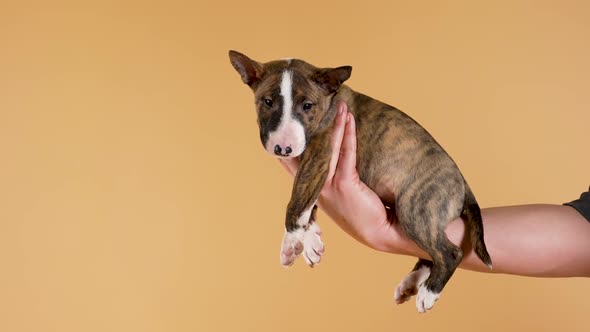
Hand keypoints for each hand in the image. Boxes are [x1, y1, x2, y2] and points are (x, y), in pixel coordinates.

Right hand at [280, 102, 406, 251]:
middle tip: (313, 103)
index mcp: (311, 191)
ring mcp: (328, 186)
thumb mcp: (339, 196)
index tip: (287, 120)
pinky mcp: (344, 184)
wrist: (381, 233)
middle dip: (311, 125)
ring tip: (338, 103)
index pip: (291, 162)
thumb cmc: (363, 214)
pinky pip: (345, 152)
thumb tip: (331, 156)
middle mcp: (315, 188)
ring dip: (334, 122)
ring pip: (328, 147)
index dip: (288, 141)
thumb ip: (330, 179)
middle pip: (308, 149)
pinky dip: (347, 133)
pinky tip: (348, 118)